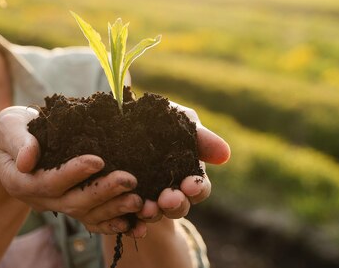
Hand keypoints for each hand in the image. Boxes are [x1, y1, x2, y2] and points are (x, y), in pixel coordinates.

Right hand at [0, 106, 143, 234]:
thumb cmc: (14, 130)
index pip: (48, 182)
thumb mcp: (9, 126)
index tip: (98, 160)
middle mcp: (40, 199)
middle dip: (102, 192)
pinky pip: (93, 220)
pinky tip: (135, 224)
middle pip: (72, 202)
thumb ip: (17, 141)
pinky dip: (113, 223)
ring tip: (138, 201)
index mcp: (21, 180)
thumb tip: (26, 160)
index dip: (72, 174)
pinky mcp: (72, 205)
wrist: (17, 145)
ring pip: (86, 214)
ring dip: (113, 209)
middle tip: (129, 180)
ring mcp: (57, 205)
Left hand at [130, 102, 229, 235]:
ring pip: (154, 213)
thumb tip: (225, 155)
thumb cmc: (153, 119)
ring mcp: (144, 197)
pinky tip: (130, 216)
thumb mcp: (177, 121)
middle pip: (179, 206)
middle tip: (168, 200)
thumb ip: (200, 137)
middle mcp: (167, 190)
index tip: (190, 185)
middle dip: (176, 204)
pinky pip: (128, 216)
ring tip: (146, 208)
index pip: (198, 188)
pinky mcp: (121, 200)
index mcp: (185, 174)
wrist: (113, 120)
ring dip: (154, 213)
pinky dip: (132, 220)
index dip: (197, 189)